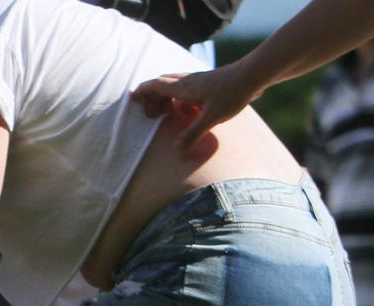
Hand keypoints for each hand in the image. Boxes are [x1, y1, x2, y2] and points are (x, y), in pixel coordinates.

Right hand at [131, 64, 255, 150]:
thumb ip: (192, 133)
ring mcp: (199, 80)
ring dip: (168, 98)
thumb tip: (177, 149)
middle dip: (154, 98)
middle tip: (154, 115)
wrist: (254, 75)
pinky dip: (182, 98)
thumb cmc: (231, 93)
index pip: (155, 85)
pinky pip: (188, 87)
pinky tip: (192, 111)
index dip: (142, 92)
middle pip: (162, 84)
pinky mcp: (209, 82)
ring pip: (175, 85)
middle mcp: (188, 81)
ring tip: (173, 115)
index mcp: (183, 88)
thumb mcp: (211, 118)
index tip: (133, 100)